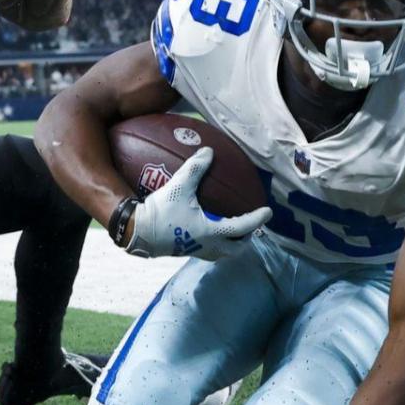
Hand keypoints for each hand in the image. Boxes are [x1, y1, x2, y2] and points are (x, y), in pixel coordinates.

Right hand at [124, 147, 270, 259]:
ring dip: (231, 244)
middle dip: (245, 239)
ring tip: (232, 232)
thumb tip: (208, 151)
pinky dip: (215, 243)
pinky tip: (207, 230)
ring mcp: (196, 251)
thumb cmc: (161, 211)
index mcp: (212, 232)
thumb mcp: (179, 186)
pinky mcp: (185, 251)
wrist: (137, 231)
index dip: (257, 219)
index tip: (267, 212)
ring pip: (222, 253)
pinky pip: (208, 250)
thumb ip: (195, 168)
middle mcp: (207, 245)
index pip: (242, 227)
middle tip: (250, 227)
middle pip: (235, 248)